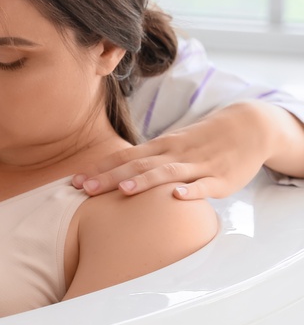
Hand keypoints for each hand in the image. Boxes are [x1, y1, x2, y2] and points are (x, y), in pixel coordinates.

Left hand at [73, 101, 276, 199]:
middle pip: (138, 166)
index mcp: (161, 147)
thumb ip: (147, 160)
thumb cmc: (202, 142)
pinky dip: (191, 191)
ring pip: (168, 173)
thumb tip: (113, 176)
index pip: (124, 157)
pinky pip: (205, 185)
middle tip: (84, 189)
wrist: (249, 127)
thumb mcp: (172, 147)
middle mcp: (175, 154)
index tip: (74, 181)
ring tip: (124, 190)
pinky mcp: (221, 179)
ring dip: (145, 181)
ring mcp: (198, 165)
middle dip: (111, 178)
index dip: (99, 169)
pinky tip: (177, 197)